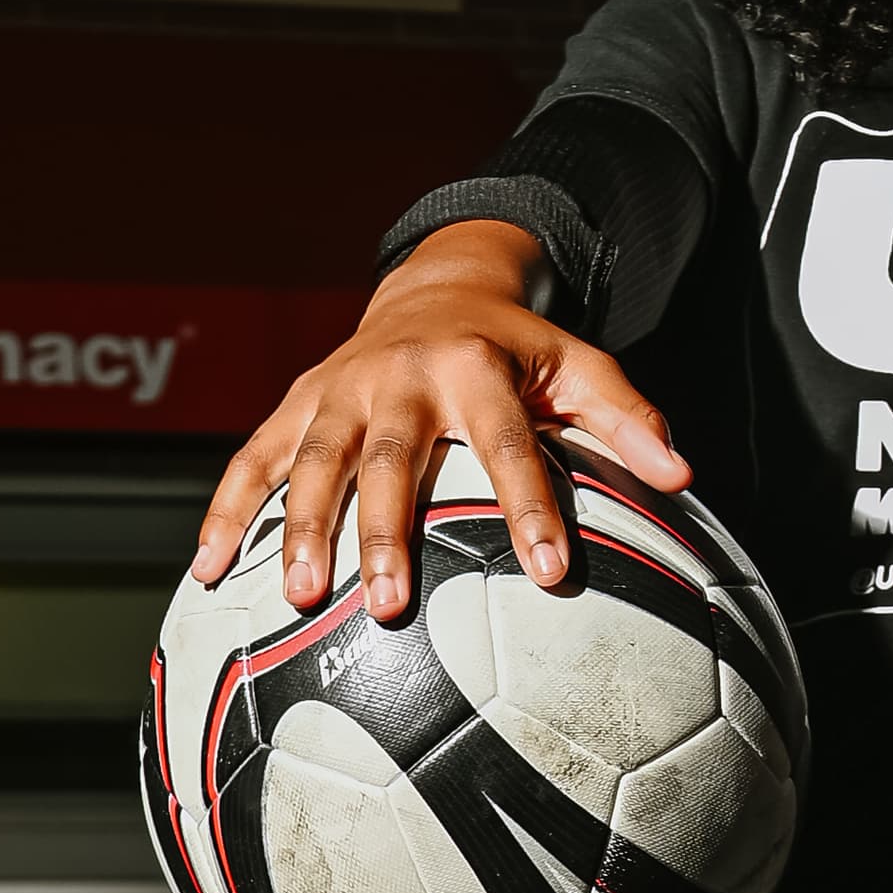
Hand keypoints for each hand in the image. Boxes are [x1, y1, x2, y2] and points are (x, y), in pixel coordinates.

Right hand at [189, 221, 689, 622]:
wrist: (436, 288)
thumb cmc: (517, 350)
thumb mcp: (579, 367)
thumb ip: (627, 420)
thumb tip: (684, 478)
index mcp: (475, 369)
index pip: (507, 445)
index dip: (530, 507)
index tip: (549, 573)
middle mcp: (399, 376)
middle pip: (391, 460)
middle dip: (384, 531)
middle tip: (386, 604)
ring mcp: (339, 391)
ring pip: (314, 461)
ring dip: (302, 529)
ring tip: (300, 597)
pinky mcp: (297, 405)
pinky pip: (252, 461)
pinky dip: (226, 514)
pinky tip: (209, 573)